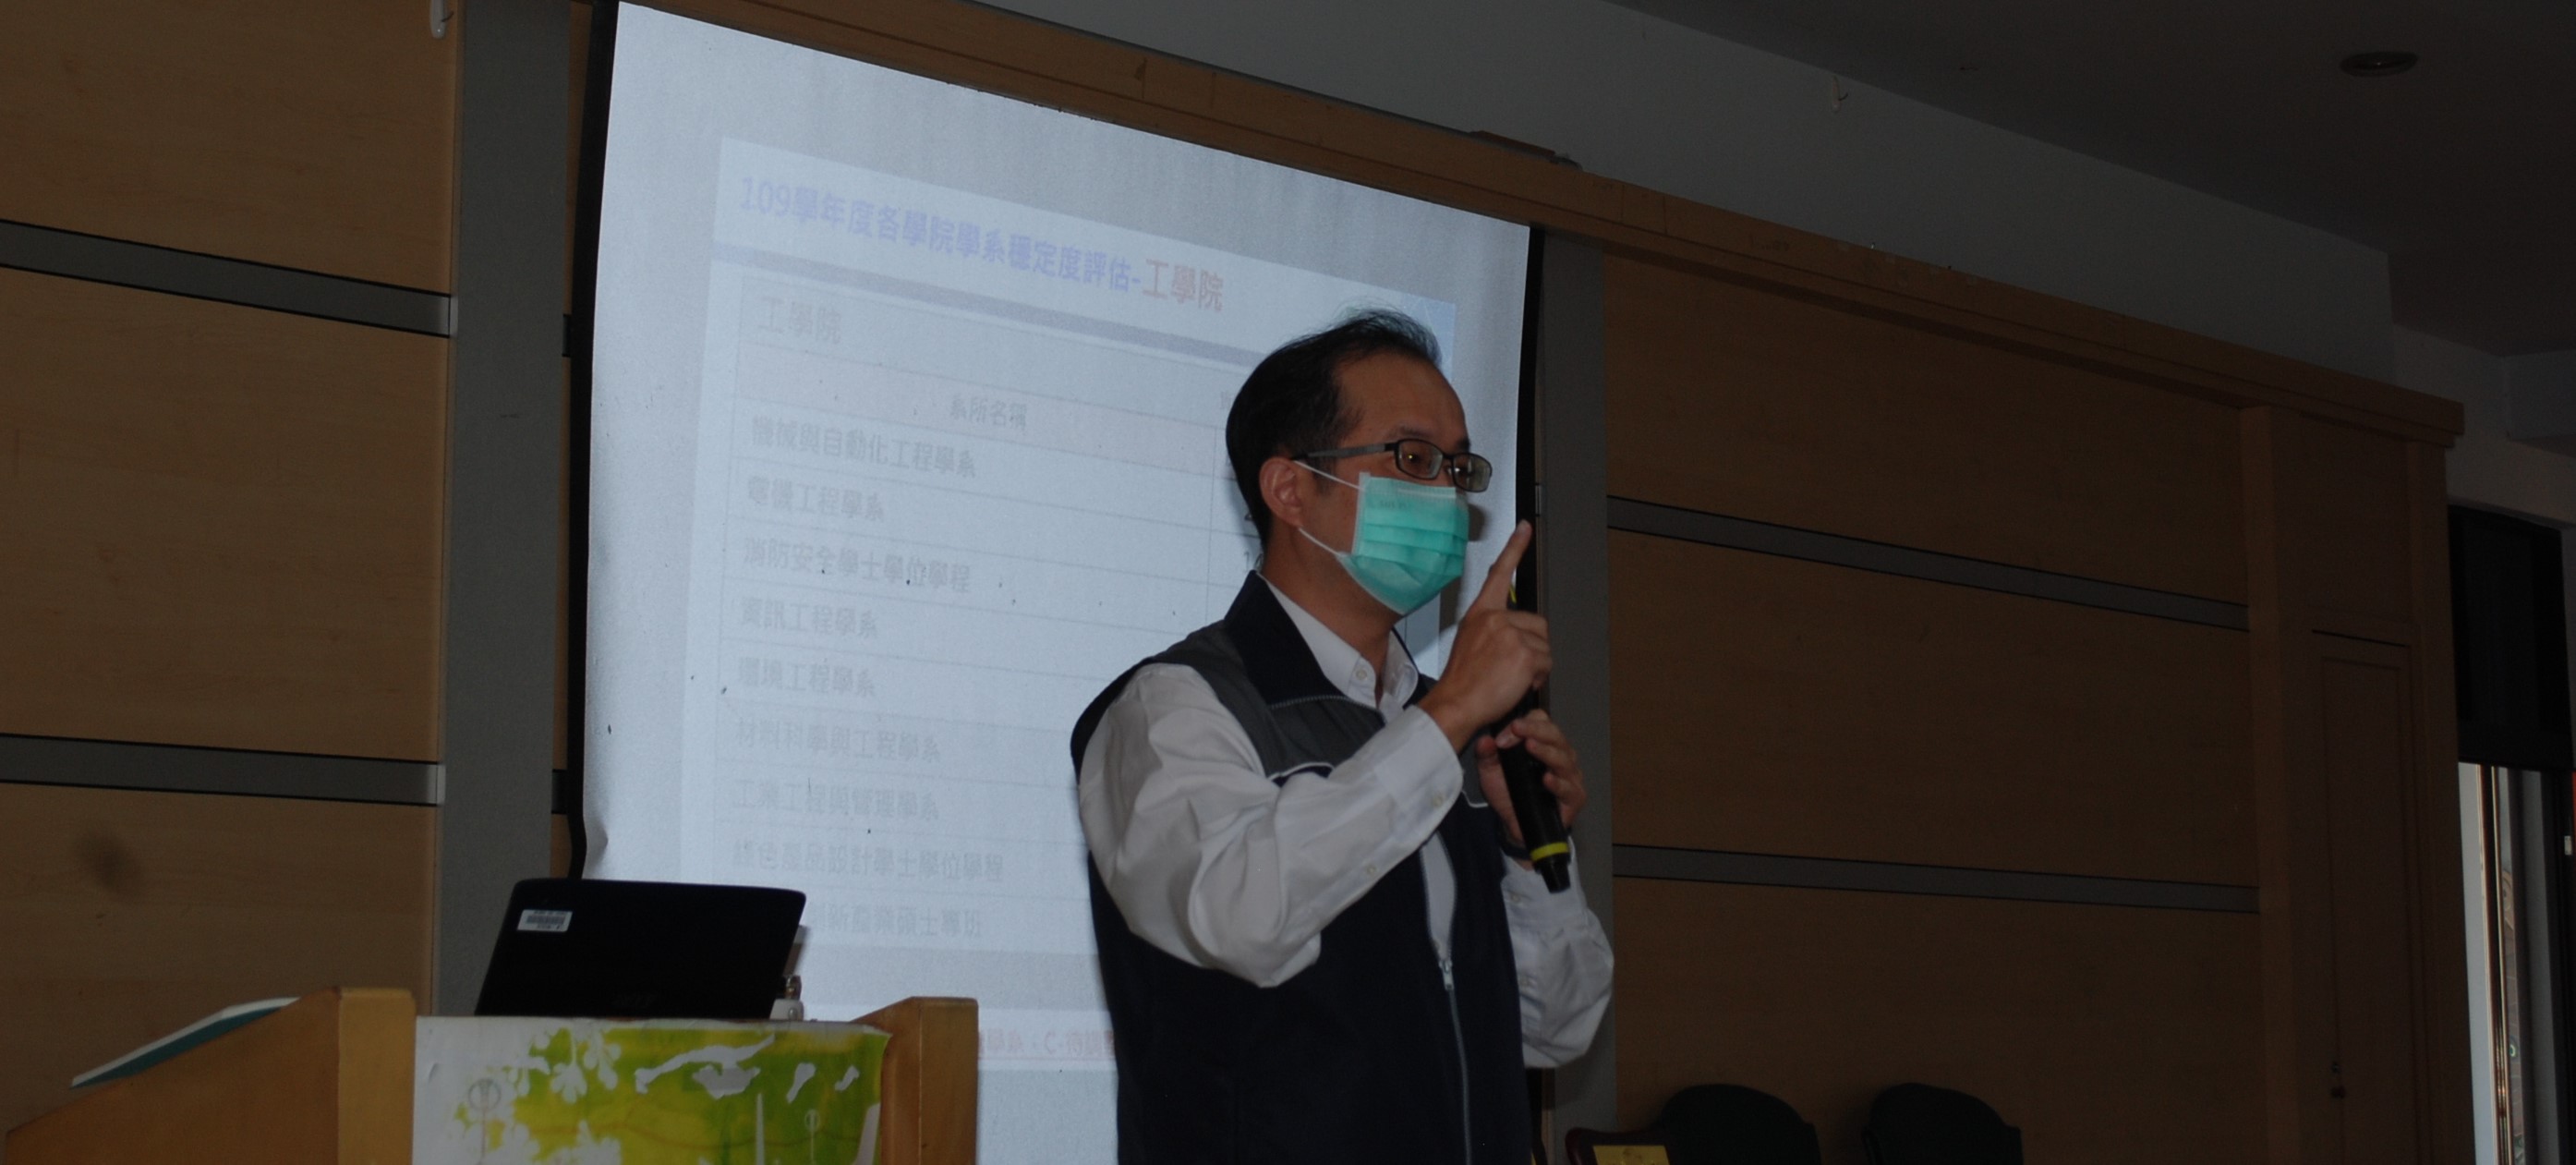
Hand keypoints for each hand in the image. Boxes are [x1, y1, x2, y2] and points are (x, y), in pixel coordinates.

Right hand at [1418, 522, 1549, 749]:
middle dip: (1533, 647)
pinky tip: (1518, 683)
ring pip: (1544, 646)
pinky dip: (1539, 677)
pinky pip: (1547, 662)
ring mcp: (1511, 634)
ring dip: (1536, 665)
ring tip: (1511, 677)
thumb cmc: (1462, 681)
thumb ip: (1491, 630)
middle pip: (1537, 624)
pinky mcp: (1524, 653)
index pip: (1499, 573)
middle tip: (1512, 666)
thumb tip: (1513, 633)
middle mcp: (1496, 619)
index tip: (1524, 528)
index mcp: (1480, 613)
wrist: (1456, 703)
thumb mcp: (1469, 643)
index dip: (1514, 548)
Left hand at [1475, 709, 1586, 856]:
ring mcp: (1570, 776)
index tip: (1508, 729)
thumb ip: (1486, 755)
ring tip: (1531, 747)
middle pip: (1555, 735)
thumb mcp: (1490, 771)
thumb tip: (1485, 740)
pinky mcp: (1575, 797)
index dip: (1526, 722)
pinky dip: (1558, 783)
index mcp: (1543, 743)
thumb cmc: (1507, 792)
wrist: (1514, 825)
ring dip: (1546, 751)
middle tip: (1517, 729)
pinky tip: (1547, 779)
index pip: (1542, 721)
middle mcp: (1560, 755)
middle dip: (1535, 730)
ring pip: (1563, 758)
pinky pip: (1569, 788)